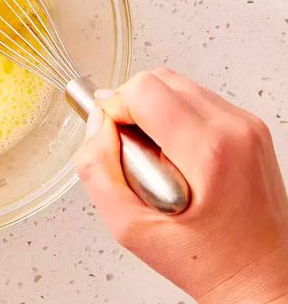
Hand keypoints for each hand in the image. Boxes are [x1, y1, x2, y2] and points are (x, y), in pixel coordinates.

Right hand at [76, 68, 287, 303]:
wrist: (260, 277)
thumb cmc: (207, 261)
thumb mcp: (129, 228)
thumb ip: (98, 170)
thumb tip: (96, 126)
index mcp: (208, 150)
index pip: (144, 89)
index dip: (115, 108)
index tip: (111, 137)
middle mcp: (234, 129)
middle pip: (159, 79)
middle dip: (131, 107)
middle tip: (130, 150)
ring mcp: (247, 126)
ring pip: (177, 86)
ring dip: (152, 112)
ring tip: (154, 157)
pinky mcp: (250, 128)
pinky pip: (197, 100)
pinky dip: (174, 119)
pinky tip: (174, 156)